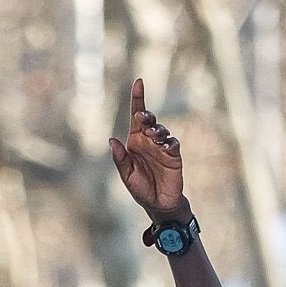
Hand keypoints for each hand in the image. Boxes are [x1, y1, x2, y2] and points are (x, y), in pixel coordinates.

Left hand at [109, 79, 185, 224]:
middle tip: (142, 117)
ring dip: (157, 130)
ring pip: (161, 130)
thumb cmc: (141, 189)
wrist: (159, 205)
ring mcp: (162, 147)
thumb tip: (111, 139)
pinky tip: (165, 146)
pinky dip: (169, 143)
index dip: (138, 99)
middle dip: (146, 115)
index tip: (139, 82)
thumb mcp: (127, 176)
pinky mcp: (174, 155)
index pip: (136, 117)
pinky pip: (172, 144)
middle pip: (148, 120)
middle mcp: (148, 141)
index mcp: (135, 142)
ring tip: (153, 135)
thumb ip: (120, 158)